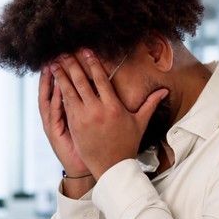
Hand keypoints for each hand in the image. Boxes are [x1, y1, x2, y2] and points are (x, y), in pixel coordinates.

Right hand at [38, 64, 86, 177]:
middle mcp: (56, 116)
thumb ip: (88, 108)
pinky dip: (54, 100)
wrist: (81, 168)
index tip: (64, 57)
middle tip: (55, 54)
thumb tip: (95, 91)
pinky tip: (56, 88)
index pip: (61, 88)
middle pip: (52, 89)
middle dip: (54, 72)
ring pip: (48, 99)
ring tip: (50, 66)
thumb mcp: (86, 125)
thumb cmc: (87, 148)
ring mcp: (53, 123)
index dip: (62, 73)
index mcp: (64, 112)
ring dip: (48, 82)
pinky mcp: (54, 131)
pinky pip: (53, 113)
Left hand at [50, 49, 168, 179]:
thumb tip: (164, 91)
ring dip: (61, 77)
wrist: (112, 166)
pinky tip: (54, 85)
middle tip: (64, 53)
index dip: (92, 63)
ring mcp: (83, 118)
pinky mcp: (74, 126)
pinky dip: (59, 94)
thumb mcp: (140, 123)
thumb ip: (150, 104)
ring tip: (54, 65)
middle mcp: (97, 110)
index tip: (86, 51)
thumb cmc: (126, 144)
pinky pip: (65, 106)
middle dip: (72, 65)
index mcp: (113, 106)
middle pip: (81, 82)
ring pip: (69, 92)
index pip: (101, 79)